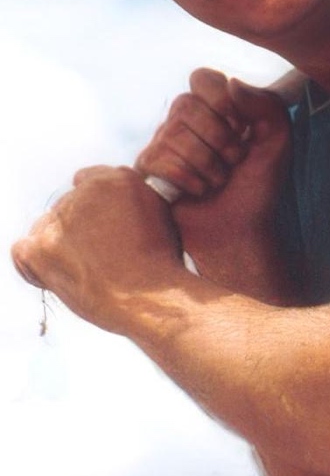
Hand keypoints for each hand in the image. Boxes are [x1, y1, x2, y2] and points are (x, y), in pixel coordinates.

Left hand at [12, 166, 183, 332]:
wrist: (150, 297)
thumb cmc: (159, 265)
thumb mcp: (159, 215)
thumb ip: (129, 199)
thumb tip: (110, 205)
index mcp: (118, 178)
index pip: (87, 182)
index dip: (94, 209)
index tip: (103, 229)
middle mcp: (85, 193)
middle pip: (66, 207)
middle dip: (77, 229)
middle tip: (98, 257)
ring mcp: (60, 220)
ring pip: (46, 228)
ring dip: (59, 246)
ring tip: (86, 271)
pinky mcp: (41, 248)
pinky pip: (23, 251)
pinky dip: (35, 265)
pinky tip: (59, 276)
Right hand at [135, 70, 294, 292]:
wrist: (239, 230)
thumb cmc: (257, 186)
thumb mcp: (277, 143)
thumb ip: (266, 106)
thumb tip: (231, 83)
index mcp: (214, 108)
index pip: (203, 78)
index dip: (222, 102)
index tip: (241, 128)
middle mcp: (184, 121)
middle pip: (185, 104)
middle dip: (219, 138)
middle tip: (234, 160)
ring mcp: (162, 144)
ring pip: (173, 134)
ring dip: (208, 164)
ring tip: (218, 181)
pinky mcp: (147, 170)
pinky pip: (159, 160)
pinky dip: (190, 180)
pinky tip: (199, 191)